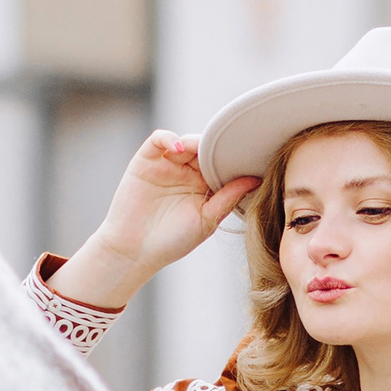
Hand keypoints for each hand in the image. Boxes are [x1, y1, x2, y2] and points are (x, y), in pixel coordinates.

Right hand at [47, 132, 259, 310]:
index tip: (247, 153)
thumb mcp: (207, 220)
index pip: (221, 162)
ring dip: (194, 141)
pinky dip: (168, 138)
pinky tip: (178, 148)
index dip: (232, 157)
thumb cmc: (171, 242)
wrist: (135, 252)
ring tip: (200, 150)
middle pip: (205, 148)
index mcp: (204, 185)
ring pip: (185, 141)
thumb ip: (228, 198)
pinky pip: (158, 140)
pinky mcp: (145, 161)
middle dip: (215, 146)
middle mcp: (186, 172)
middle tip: (225, 147)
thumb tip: (256, 179)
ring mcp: (165, 165)